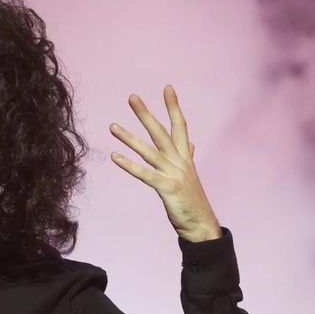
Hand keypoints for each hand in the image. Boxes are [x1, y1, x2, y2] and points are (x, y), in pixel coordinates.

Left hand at [109, 85, 222, 242]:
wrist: (201, 226)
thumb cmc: (192, 201)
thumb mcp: (190, 176)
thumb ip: (188, 157)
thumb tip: (190, 143)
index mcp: (184, 157)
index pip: (180, 126)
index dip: (173, 107)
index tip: (167, 88)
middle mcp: (180, 162)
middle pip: (161, 132)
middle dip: (146, 114)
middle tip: (131, 97)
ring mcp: (174, 174)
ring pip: (149, 151)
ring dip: (129, 138)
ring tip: (112, 126)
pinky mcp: (167, 188)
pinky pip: (145, 174)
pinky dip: (129, 165)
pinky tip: (114, 156)